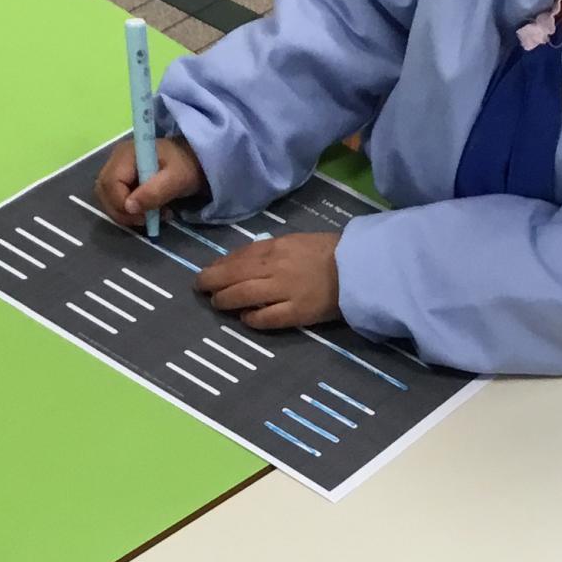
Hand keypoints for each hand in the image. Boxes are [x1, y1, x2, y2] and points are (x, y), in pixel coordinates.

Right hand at [94, 135, 206, 227]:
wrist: (194, 160)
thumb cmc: (186, 166)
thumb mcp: (176, 179)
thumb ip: (154, 192)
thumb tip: (129, 207)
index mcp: (126, 154)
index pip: (110, 183)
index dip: (122, 204)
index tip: (144, 217)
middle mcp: (116, 159)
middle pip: (104, 191)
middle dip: (122, 212)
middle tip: (147, 221)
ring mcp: (117, 169)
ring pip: (107, 198)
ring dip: (126, 214)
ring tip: (151, 217)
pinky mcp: (121, 179)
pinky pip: (115, 199)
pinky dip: (128, 212)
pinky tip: (148, 213)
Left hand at [195, 232, 339, 328]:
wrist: (359, 269)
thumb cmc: (327, 253)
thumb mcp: (294, 242)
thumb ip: (266, 250)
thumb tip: (236, 262)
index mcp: (276, 248)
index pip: (238, 257)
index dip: (218, 266)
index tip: (207, 272)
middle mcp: (276, 268)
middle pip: (234, 276)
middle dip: (212, 282)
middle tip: (201, 288)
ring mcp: (286, 291)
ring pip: (244, 295)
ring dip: (225, 300)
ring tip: (218, 303)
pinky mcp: (297, 313)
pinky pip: (266, 318)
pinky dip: (251, 319)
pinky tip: (245, 319)